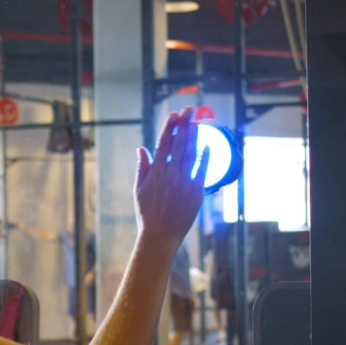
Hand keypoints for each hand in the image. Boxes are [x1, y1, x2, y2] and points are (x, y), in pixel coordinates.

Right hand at [134, 110, 208, 245]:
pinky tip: (206, 145)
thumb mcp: (139, 190)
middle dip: (184, 125)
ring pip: (190, 154)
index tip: (173, 114)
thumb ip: (142, 168)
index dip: (169, 128)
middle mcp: (170, 175)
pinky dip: (204, 157)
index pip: (163, 144)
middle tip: (189, 110)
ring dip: (194, 136)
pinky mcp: (196, 192)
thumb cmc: (147, 213)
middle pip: (178, 144)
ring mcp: (184, 183)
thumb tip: (141, 148)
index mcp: (155, 173)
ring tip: (197, 122)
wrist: (160, 235)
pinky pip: (202, 170)